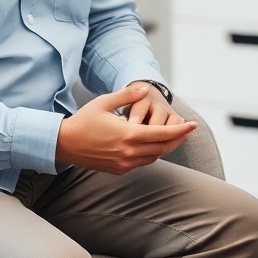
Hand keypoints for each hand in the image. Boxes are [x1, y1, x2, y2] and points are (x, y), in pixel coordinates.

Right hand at [55, 83, 195, 173]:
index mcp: (128, 134)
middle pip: (162, 148)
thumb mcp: (105, 102)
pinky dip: (151, 153)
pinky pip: (142, 162)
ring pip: (153, 157)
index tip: (193, 125)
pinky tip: (153, 144)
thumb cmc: (84, 120)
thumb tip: (146, 88)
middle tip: (188, 131)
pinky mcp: (118, 170)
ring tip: (174, 136)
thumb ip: (127, 95)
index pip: (162, 134)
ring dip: (165, 147)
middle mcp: (128, 152)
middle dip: (177, 139)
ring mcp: (123, 163)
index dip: (180, 130)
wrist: (65, 144)